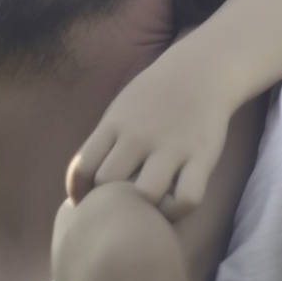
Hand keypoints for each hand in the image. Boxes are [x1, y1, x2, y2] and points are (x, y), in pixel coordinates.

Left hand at [67, 55, 233, 220]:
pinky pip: (187, 198)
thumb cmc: (156, 95)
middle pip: (109, 184)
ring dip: (144, 209)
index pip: (83, 166)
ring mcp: (172, 147)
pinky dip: (177, 210)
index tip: (86, 201)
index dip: (79, 191)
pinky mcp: (201, 157)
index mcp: (116, 124)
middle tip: (118, 207)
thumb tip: (83, 184)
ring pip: (146, 195)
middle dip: (109, 201)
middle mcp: (140, 136)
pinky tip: (173, 205)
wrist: (202, 70)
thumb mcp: (121, 110)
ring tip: (146, 210)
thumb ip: (104, 143)